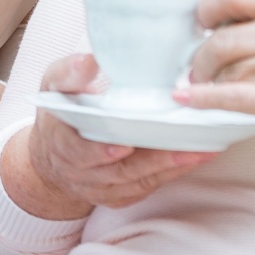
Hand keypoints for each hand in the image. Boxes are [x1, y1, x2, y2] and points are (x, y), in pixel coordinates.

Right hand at [1, 53, 217, 220]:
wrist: (52, 155)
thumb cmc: (60, 112)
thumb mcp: (54, 86)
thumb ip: (70, 73)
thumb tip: (90, 59)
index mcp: (62, 144)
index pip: (79, 152)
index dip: (100, 151)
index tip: (123, 145)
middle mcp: (81, 173)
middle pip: (120, 172)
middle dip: (154, 160)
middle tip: (186, 147)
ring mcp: (102, 188)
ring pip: (139, 182)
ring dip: (172, 168)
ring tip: (202, 150)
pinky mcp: (120, 196)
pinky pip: (147, 188)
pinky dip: (172, 174)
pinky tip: (196, 158)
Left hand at [177, 0, 254, 149]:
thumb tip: (220, 20)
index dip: (207, 8)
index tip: (203, 22)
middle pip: (220, 38)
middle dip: (201, 55)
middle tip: (200, 65)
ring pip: (223, 69)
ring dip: (208, 81)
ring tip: (208, 85)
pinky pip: (231, 95)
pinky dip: (204, 98)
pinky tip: (187, 98)